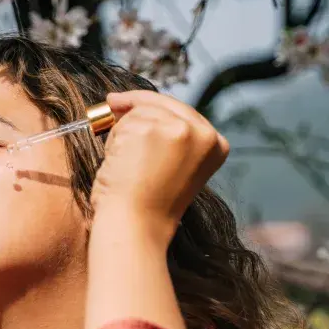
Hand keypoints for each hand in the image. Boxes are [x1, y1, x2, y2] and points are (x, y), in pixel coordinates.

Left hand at [90, 90, 229, 242]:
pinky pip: (123, 122)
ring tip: (124, 166)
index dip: (153, 105)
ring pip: (140, 112)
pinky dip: (113, 141)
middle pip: (161, 104)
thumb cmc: (146, 206)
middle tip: (112, 103)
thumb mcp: (172, 167)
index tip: (128, 102)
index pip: (181, 112)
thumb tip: (128, 106)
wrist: (136, 226)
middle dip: (133, 105)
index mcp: (216, 144)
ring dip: (121, 133)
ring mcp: (180, 130)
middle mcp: (204, 134)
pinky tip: (119, 165)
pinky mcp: (154, 129)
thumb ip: (167, 139)